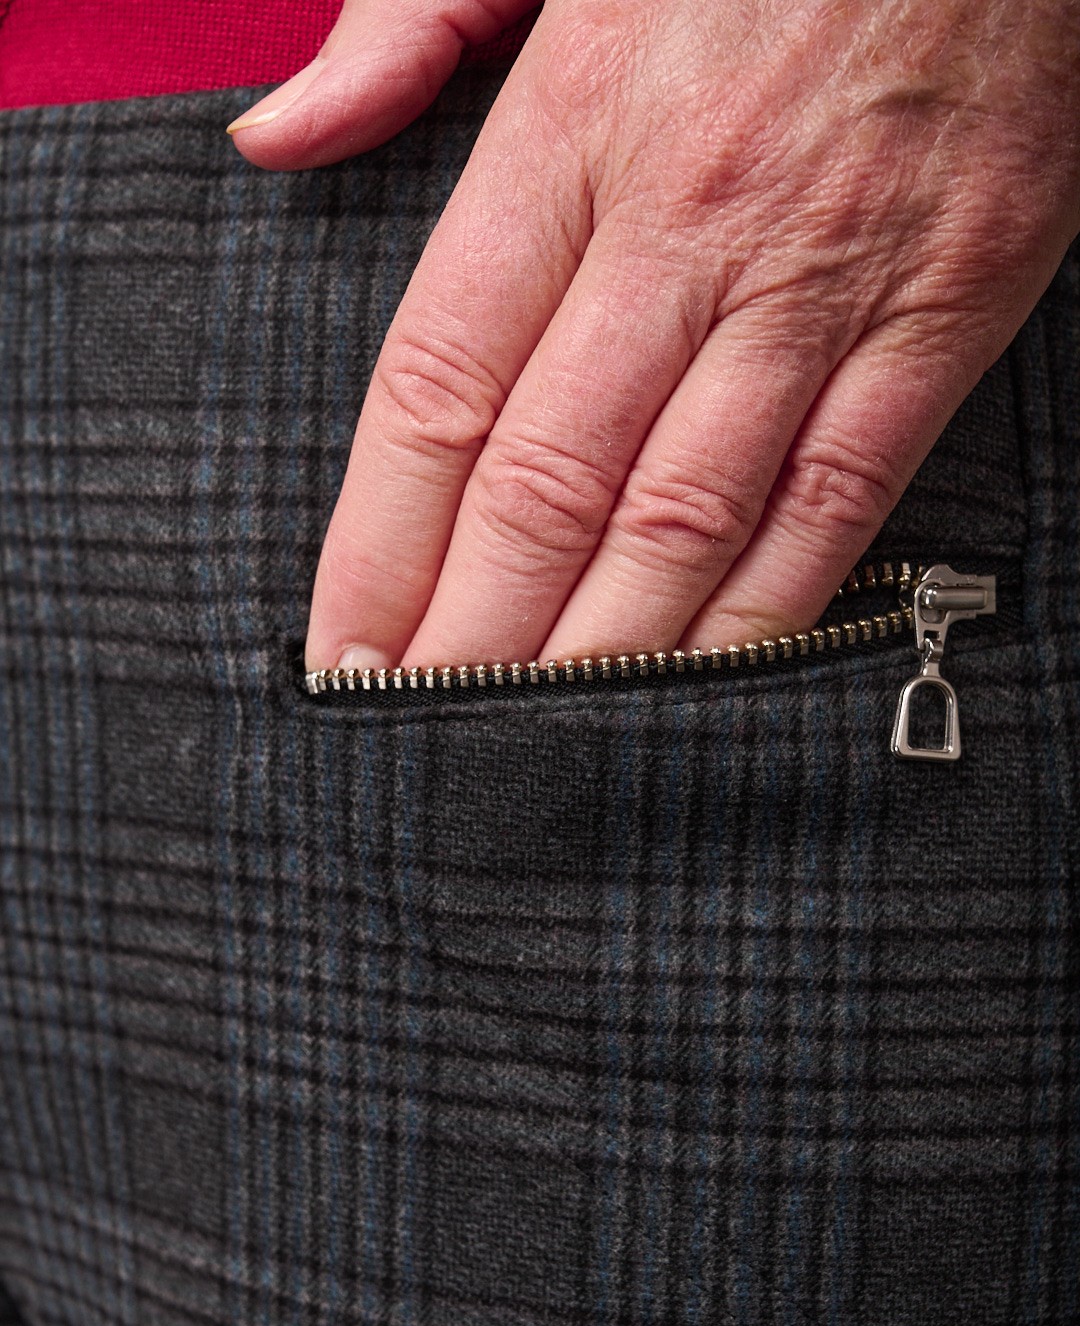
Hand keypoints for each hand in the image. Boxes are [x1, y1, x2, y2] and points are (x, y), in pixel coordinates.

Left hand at [229, 0, 1079, 671]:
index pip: (441, 382)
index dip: (381, 538)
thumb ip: (401, 28)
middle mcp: (689, 223)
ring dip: (597, 653)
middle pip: (549, 480)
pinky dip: (760, 611)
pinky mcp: (941, 313)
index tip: (344, 643)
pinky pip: (835, 497)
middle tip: (417, 738)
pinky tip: (695, 688)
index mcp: (572, 127)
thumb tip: (274, 135)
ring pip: (684, 514)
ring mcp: (822, 280)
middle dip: (470, 634)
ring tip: (529, 748)